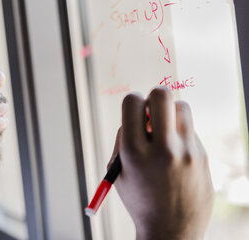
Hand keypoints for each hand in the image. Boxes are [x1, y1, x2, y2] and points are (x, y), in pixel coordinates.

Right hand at [110, 87, 213, 239]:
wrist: (170, 231)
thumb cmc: (139, 197)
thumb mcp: (119, 170)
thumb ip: (124, 138)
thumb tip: (139, 110)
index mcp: (134, 152)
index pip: (132, 101)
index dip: (131, 101)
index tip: (133, 110)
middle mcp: (162, 149)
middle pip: (162, 95)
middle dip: (153, 96)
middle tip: (151, 110)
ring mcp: (186, 152)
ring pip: (182, 107)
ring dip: (170, 113)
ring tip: (165, 132)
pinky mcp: (203, 157)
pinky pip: (190, 130)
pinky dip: (180, 134)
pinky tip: (176, 156)